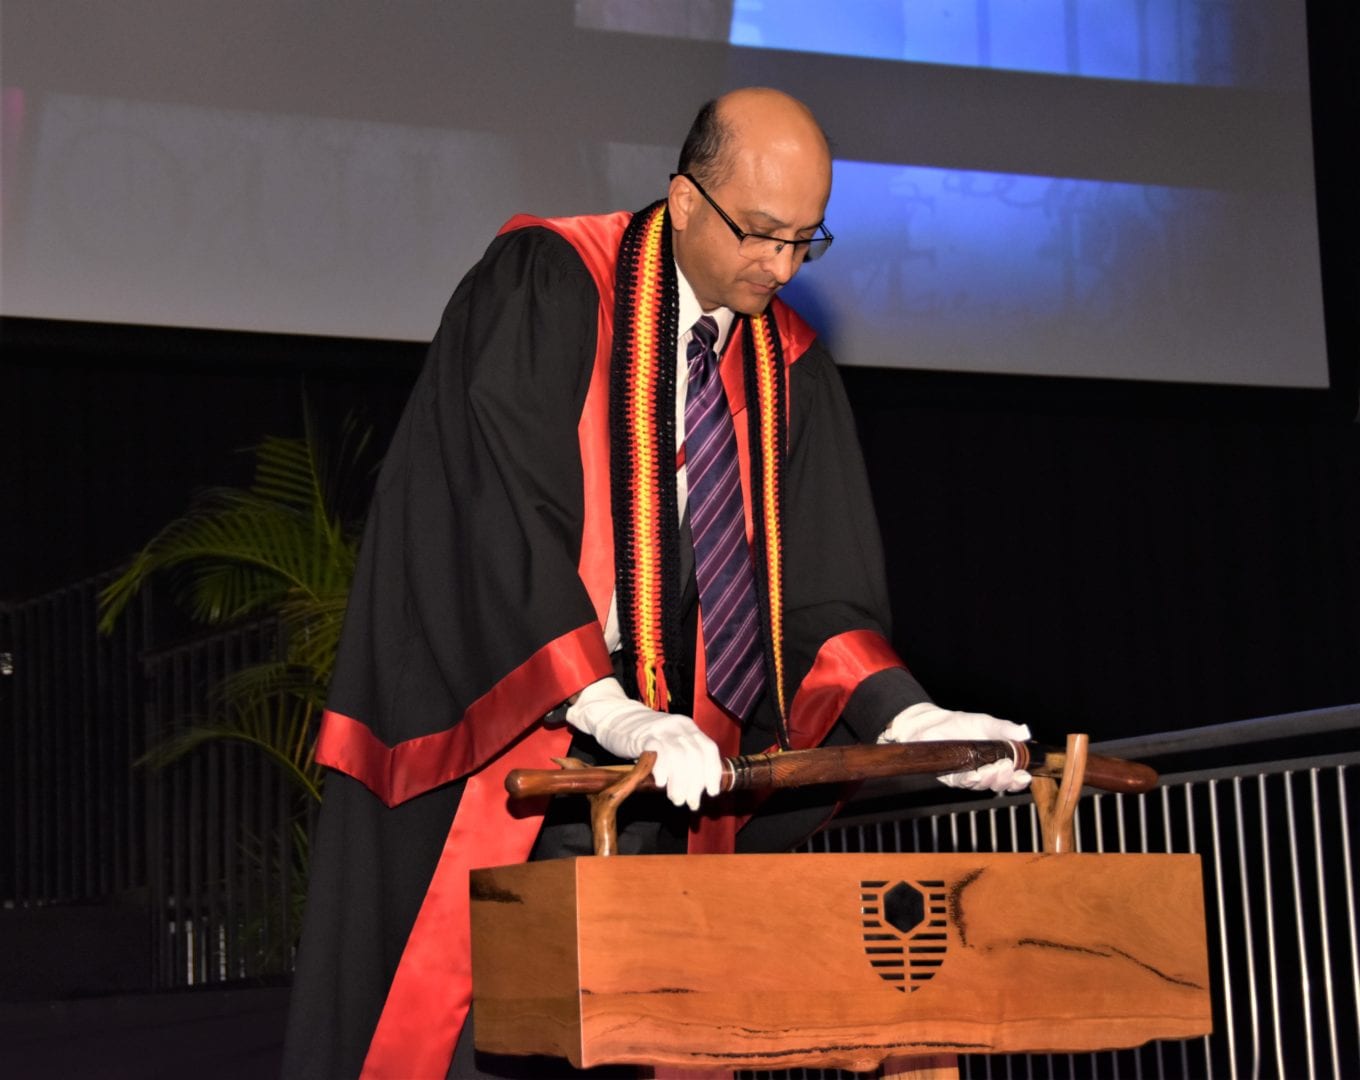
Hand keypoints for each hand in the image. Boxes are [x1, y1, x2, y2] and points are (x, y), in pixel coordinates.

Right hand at [565, 678, 722, 810]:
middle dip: (696, 783)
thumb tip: (695, 787)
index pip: (709, 749)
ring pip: (679, 756)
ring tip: (676, 799)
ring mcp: (661, 729)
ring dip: (680, 782)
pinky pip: (658, 752)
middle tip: (691, 802)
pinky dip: (662, 770)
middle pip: (695, 756)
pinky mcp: (642, 735)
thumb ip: (682, 756)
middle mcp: (678, 726)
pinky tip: (660, 783)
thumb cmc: (642, 734)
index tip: (712, 791)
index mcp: (688, 727)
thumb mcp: (668, 740)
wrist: (614, 715)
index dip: (712, 772)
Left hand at [877, 702, 1031, 792]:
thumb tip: (1025, 732)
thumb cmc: (964, 725)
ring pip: (983, 785)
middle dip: (1005, 778)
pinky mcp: (954, 777)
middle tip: (1005, 766)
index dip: (1020, 781)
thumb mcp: (988, 724)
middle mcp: (986, 772)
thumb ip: (1006, 729)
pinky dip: (970, 780)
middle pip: (1000, 784)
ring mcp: (970, 776)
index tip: (1024, 775)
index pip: (1014, 778)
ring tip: (991, 768)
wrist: (938, 724)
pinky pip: (964, 783)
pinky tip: (974, 774)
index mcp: (999, 761)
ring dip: (989, 779)